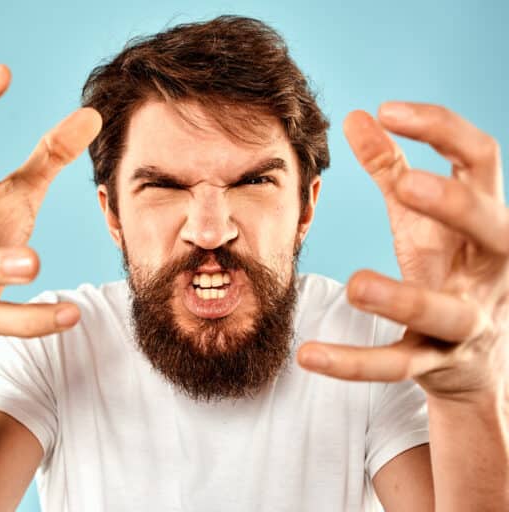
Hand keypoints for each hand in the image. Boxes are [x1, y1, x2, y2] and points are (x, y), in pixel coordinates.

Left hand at [298, 102, 507, 398]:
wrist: (477, 359)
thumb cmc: (450, 269)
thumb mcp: (422, 219)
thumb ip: (392, 168)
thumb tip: (358, 115)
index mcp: (486, 220)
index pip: (480, 159)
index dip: (442, 129)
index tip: (388, 109)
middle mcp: (491, 268)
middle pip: (493, 228)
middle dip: (456, 206)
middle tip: (406, 185)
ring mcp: (468, 319)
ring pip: (445, 310)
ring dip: (403, 298)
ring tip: (355, 284)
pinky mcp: (437, 362)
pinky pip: (397, 365)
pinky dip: (352, 363)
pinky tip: (307, 355)